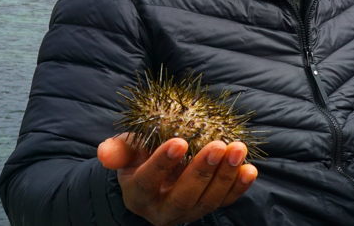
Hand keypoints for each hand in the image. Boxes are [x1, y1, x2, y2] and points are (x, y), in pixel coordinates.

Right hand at [97, 135, 257, 225]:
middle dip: (202, 171)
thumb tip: (104, 153)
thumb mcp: (126, 152)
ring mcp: (188, 212)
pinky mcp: (208, 207)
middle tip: (217, 144)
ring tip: (237, 149)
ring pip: (208, 200)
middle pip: (184, 196)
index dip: (162, 163)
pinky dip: (239, 187)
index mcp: (139, 194)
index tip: (179, 141)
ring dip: (226, 175)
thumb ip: (117, 150)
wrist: (156, 178)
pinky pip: (225, 202)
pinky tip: (249, 169)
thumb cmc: (139, 158)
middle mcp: (163, 210)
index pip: (148, 182)